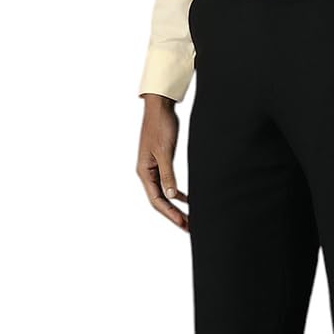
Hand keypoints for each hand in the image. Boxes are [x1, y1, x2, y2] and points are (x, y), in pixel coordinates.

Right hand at [138, 93, 189, 229]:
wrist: (160, 106)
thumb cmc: (160, 125)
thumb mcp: (165, 151)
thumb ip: (168, 174)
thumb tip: (172, 196)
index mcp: (144, 171)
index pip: (157, 200)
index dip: (170, 214)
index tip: (183, 224)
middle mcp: (146, 172)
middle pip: (160, 200)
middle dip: (174, 215)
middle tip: (189, 227)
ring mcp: (153, 167)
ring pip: (164, 193)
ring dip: (176, 206)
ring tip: (189, 218)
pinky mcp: (160, 162)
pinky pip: (167, 183)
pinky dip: (177, 193)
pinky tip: (188, 199)